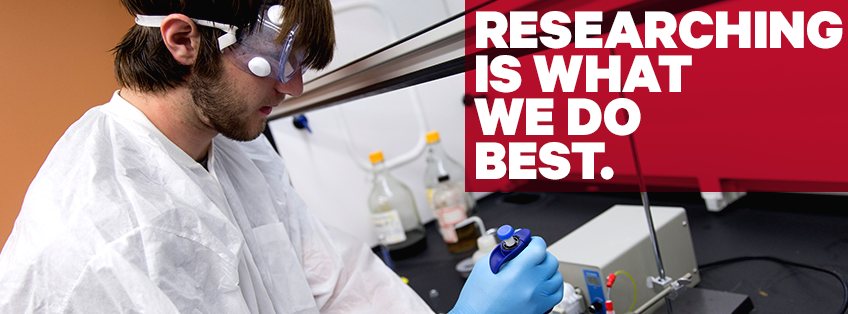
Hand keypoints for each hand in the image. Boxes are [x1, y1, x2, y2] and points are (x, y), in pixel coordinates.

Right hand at [449, 236, 563, 313]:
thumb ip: (504, 252)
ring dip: (547, 270)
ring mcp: (539, 299)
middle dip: (541, 254)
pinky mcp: (541, 309)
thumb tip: (516, 243)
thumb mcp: (485, 266)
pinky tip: (539, 284)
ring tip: (534, 271)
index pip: (539, 247)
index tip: (528, 242)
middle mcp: (533, 285)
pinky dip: (551, 286)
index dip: (533, 241)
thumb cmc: (477, 298)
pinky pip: (557, 293)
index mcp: (519, 271)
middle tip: (529, 256)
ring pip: (557, 276)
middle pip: (551, 260)